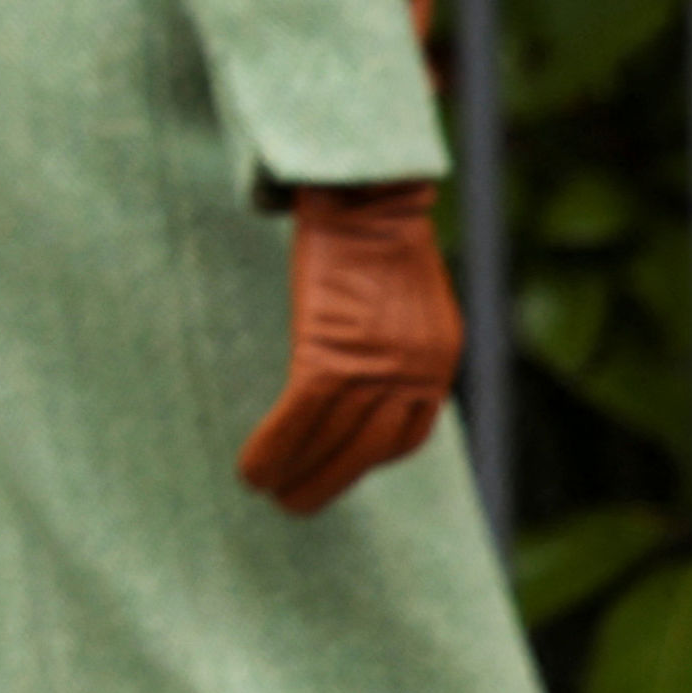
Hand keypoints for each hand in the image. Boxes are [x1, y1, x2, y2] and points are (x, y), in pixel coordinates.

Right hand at [236, 180, 459, 515]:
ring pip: (330, 442)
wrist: (365, 189)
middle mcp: (417, 372)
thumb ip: (395, 334)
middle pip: (368, 451)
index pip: (406, 435)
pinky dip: (273, 448)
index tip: (336, 463)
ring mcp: (377, 366)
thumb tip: (365, 362)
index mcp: (439, 359)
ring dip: (296, 475)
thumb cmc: (373, 227)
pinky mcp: (332, 353)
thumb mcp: (404, 291)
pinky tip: (251, 469)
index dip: (368, 457)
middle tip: (295, 504)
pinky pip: (299, 420)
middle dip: (330, 483)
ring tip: (265, 491)